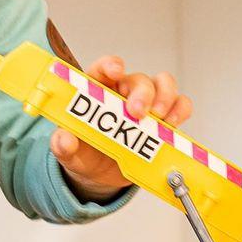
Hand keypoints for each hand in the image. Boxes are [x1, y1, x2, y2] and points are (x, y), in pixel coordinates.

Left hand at [53, 55, 193, 197]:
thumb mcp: (68, 151)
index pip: (105, 68)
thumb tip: (64, 140)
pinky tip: (172, 124)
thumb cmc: (84, 153)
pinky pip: (179, 105)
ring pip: (163, 85)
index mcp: (98, 91)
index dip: (111, 65)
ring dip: (165, 97)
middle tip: (137, 112)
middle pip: (139, 79)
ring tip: (159, 118)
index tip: (115, 71)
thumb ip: (62, 144)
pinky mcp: (163, 120)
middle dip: (142, 93)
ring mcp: (147, 104)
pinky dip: (180, 111)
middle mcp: (124, 92)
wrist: (101, 175)